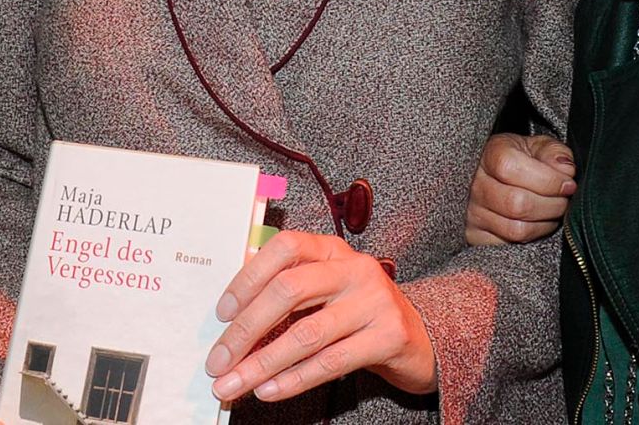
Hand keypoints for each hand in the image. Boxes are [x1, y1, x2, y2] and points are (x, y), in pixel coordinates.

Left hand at [205, 230, 434, 402]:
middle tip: (218, 361)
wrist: (420, 339)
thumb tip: (230, 319)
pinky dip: (294, 379)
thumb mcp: (325, 291)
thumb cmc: (358, 314)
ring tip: (233, 384)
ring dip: (262, 363)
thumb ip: (287, 293)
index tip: (222, 314)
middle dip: (246, 329)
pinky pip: (331, 361)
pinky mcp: (389, 336)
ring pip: (307, 333)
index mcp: (332, 249)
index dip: (248, 278)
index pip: (284, 248)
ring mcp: (374, 300)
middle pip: (289, 290)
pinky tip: (269, 390)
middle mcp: (354, 268)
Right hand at [465, 132, 574, 245]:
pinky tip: (537, 224)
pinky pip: (509, 247)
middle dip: (552, 205)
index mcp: (489, 154)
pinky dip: (531, 239)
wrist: (495, 177)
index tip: (568, 184)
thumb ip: (554, 152)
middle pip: (517, 203)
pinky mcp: (475, 236)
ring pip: (516, 229)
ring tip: (552, 212)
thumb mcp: (538, 146)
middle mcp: (475, 184)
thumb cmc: (521, 160)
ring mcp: (472, 213)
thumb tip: (565, 169)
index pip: (511, 168)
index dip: (547, 180)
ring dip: (545, 224)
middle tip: (564, 200)